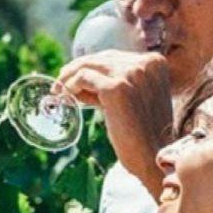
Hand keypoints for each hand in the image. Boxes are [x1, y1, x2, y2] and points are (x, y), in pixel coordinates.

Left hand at [57, 49, 173, 197]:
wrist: (152, 155)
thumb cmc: (142, 134)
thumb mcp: (133, 100)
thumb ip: (115, 85)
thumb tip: (81, 80)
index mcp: (154, 63)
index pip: (114, 57)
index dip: (91, 66)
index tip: (74, 76)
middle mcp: (145, 64)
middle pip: (101, 59)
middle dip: (77, 69)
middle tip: (60, 82)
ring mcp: (131, 74)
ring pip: (90, 66)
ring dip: (69, 77)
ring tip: (58, 90)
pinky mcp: (116, 88)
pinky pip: (84, 78)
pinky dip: (70, 85)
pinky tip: (64, 96)